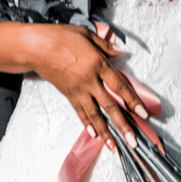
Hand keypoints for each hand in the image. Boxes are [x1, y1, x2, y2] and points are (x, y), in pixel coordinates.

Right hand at [33, 20, 157, 151]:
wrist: (37, 48)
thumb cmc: (61, 37)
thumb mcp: (87, 35)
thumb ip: (105, 45)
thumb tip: (119, 52)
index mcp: (98, 64)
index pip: (120, 86)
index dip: (133, 101)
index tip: (144, 114)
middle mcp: (90, 81)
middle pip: (110, 106)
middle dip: (123, 125)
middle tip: (133, 141)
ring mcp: (79, 90)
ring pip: (95, 115)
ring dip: (106, 132)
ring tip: (114, 146)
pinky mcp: (69, 95)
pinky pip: (80, 112)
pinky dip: (88, 124)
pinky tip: (94, 134)